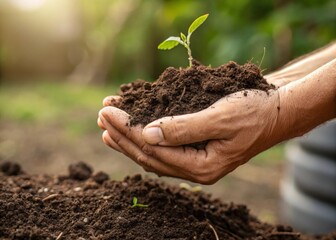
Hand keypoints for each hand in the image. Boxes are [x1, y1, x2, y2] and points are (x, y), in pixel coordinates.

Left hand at [98, 89, 282, 183]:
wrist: (278, 111)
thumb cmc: (255, 111)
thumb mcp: (220, 117)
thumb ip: (183, 128)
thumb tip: (146, 134)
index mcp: (202, 166)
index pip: (153, 149)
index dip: (127, 129)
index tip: (107, 112)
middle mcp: (196, 169)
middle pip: (149, 154)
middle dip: (122, 135)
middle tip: (101, 117)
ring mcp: (196, 161)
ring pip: (153, 153)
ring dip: (129, 138)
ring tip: (107, 127)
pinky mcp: (197, 150)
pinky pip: (164, 147)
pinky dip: (145, 136)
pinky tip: (134, 129)